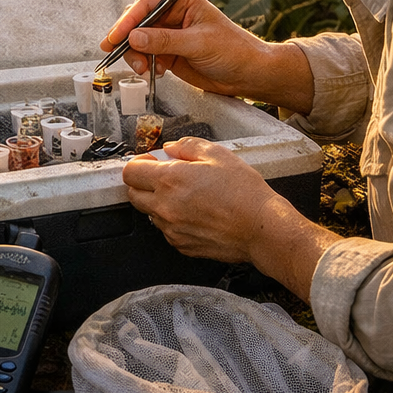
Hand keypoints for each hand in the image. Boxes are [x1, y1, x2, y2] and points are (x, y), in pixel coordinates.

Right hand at [100, 0, 314, 112]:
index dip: (128, 20)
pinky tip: (154, 73)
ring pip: (138, 42)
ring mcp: (169, 35)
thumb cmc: (233, 50)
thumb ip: (164, 41)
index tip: (115, 37)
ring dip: (135, 56)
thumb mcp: (197, 43)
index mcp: (181, 1)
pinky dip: (144, 65)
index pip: (146, 5)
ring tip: (143, 70)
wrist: (249, 75)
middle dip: (127, 39)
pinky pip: (146, 56)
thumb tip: (133, 38)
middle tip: (116, 53)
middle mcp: (172, 15)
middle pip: (137, 22)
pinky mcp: (169, 54)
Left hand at [123, 137, 338, 301]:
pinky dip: (174, 222)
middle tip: (165, 178)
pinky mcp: (182, 246)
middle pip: (133, 195)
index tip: (152, 162)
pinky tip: (196, 214)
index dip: (138, 164)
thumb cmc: (243, 191)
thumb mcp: (218, 155)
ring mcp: (172, 229)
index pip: (130, 172)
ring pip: (150, 214)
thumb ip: (187, 146)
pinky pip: (167, 231)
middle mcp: (164, 207)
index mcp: (169, 180)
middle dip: (143, 184)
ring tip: (187, 197)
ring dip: (159, 203)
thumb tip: (169, 148)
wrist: (262, 228)